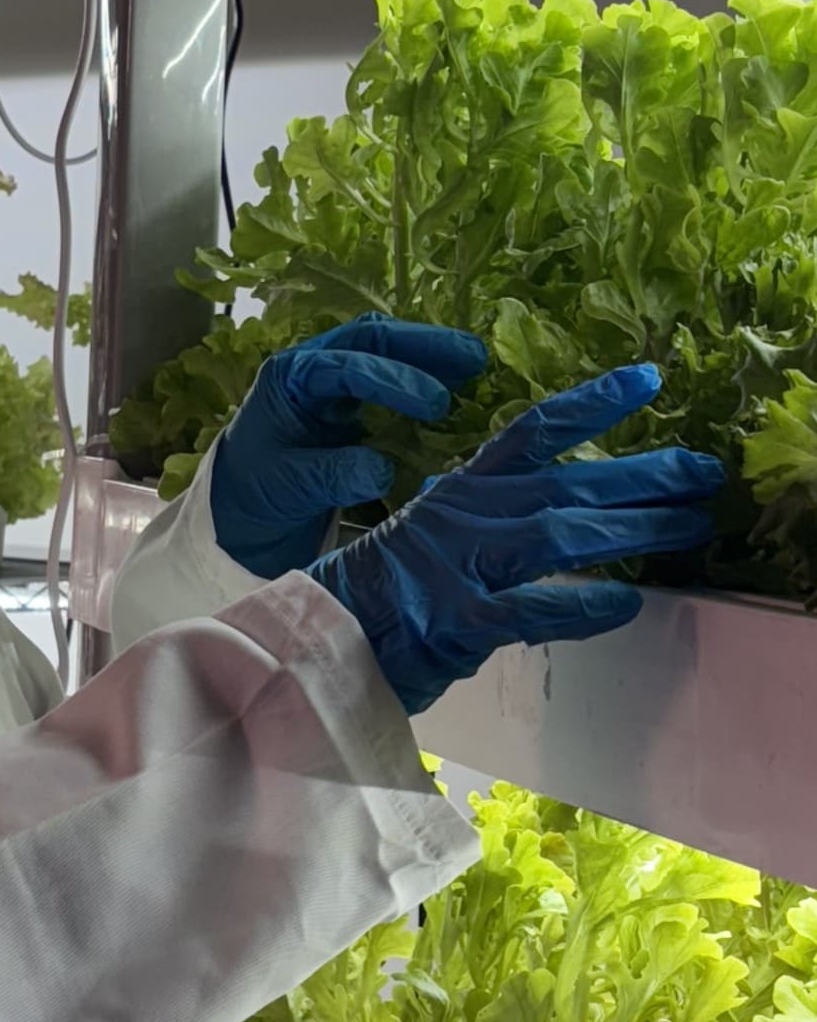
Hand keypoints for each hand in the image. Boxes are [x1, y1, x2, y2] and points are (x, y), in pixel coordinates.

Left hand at [209, 314, 486, 578]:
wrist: (242, 506)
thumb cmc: (256, 490)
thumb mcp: (289, 486)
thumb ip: (332, 475)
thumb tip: (382, 468)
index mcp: (288, 379)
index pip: (342, 367)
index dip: (391, 380)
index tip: (433, 403)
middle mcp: (311, 366)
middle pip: (369, 338)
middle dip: (422, 345)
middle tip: (472, 358)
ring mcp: (333, 379)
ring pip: (384, 348)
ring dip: (428, 353)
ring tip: (475, 363)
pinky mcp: (353, 398)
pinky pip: (390, 374)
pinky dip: (423, 374)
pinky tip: (458, 385)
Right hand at [305, 365, 724, 715]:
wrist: (317, 640)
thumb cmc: (375, 598)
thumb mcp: (427, 541)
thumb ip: (484, 528)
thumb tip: (553, 527)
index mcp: (455, 493)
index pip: (529, 433)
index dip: (591, 404)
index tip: (646, 381)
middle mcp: (462, 517)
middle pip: (566, 483)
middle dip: (643, 475)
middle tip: (703, 473)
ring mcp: (459, 566)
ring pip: (560, 534)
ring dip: (631, 530)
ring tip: (687, 526)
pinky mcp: (457, 619)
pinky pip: (534, 608)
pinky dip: (582, 604)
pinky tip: (623, 602)